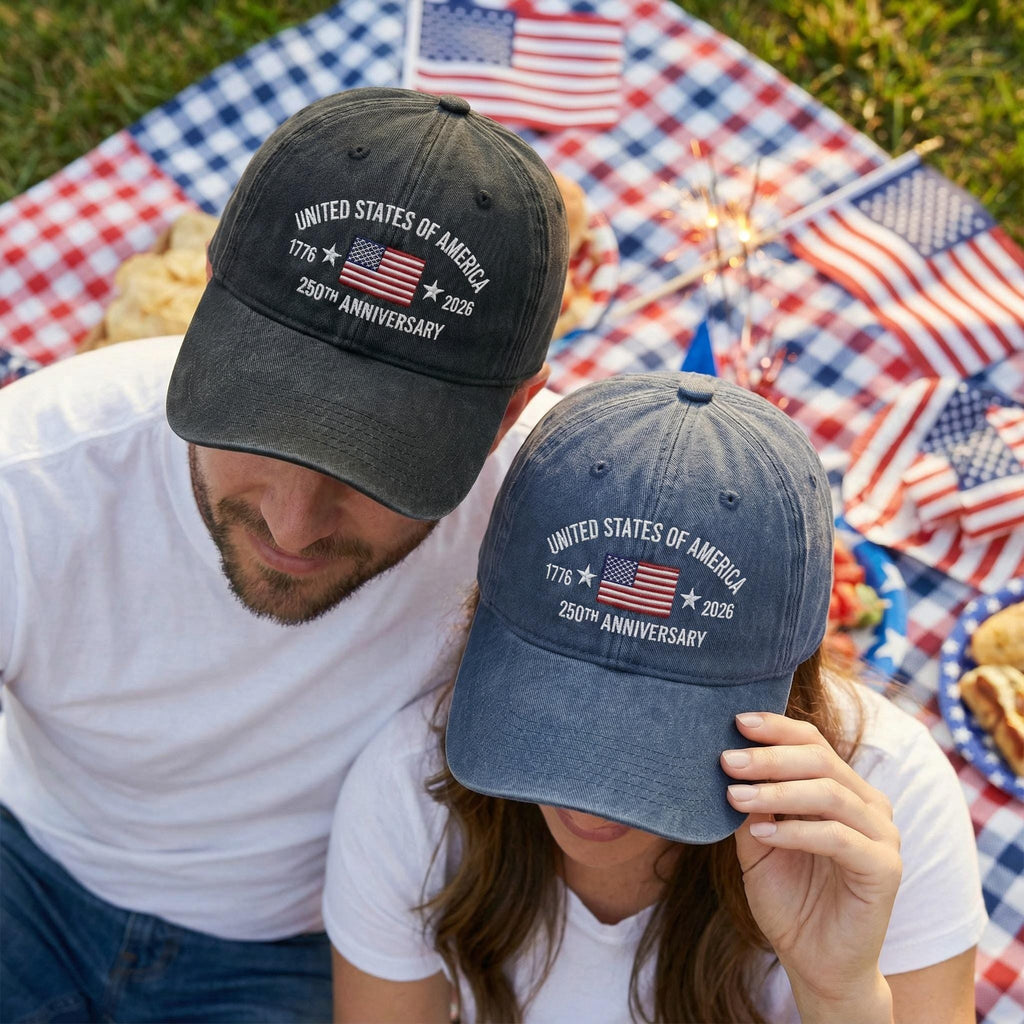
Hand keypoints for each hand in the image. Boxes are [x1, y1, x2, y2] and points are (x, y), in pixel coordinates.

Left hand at [722, 712, 900, 1022]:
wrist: (816, 963)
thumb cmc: (789, 899)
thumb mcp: (758, 843)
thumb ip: (751, 804)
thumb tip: (726, 763)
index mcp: (842, 790)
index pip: (812, 743)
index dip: (777, 729)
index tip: (737, 722)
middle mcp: (868, 805)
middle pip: (820, 761)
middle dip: (769, 758)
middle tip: (728, 761)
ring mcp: (882, 835)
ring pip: (829, 794)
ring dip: (777, 792)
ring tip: (735, 796)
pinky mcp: (885, 869)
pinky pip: (838, 837)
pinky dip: (796, 831)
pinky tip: (762, 832)